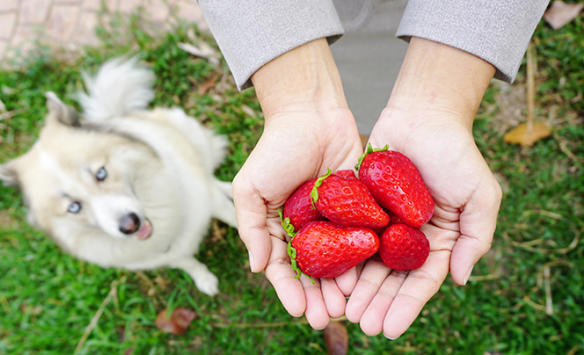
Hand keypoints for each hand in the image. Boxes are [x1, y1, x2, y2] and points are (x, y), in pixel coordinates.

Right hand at [232, 107, 362, 327]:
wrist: (312, 113)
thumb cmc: (276, 148)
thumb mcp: (250, 188)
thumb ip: (252, 228)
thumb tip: (257, 269)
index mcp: (279, 227)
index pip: (283, 268)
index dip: (289, 291)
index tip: (298, 311)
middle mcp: (306, 229)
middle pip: (312, 273)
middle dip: (316, 298)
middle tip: (325, 319)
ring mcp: (333, 221)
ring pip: (338, 262)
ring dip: (340, 287)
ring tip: (345, 308)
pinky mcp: (358, 208)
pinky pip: (360, 239)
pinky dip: (361, 261)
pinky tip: (364, 279)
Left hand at [344, 37, 501, 337]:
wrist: (422, 114)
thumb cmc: (456, 153)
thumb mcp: (481, 195)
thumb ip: (476, 239)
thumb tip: (461, 281)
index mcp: (437, 241)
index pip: (420, 282)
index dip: (405, 307)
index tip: (390, 330)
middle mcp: (407, 238)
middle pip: (390, 280)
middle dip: (376, 305)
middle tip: (360, 326)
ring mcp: (382, 223)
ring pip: (366, 263)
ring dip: (356, 289)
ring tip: (342, 311)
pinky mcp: (359, 207)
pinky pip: (347, 235)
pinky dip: (339, 257)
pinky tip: (328, 276)